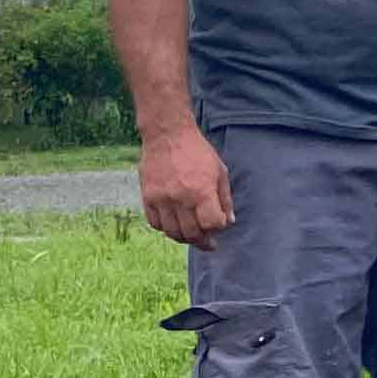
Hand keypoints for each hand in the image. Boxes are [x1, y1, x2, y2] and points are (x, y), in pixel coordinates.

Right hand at [139, 125, 234, 249]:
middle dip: (203, 241)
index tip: (219, 224)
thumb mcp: (220, 172)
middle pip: (192, 233)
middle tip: (208, 242)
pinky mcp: (148, 197)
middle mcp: (181, 198)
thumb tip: (229, 221)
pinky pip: (156, 223)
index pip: (211, 224)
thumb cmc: (197, 152)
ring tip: (191, 235)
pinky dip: (166, 228)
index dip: (217, 228)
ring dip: (184, 238)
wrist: (168, 135)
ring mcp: (162, 199)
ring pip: (172, 232)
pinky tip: (174, 224)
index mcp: (202, 191)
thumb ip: (225, 199)